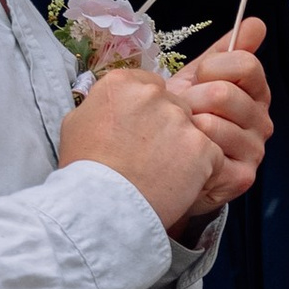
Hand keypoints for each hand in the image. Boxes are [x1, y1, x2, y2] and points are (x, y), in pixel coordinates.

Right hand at [59, 63, 228, 236]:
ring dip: (186, 150)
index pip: (151, 86)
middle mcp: (154, 95)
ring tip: (162, 174)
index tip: (142, 132)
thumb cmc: (84, 169)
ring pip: (195, 130)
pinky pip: (212, 156)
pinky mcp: (202, 147)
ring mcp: (181, 120)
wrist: (102, 206)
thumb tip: (115, 103)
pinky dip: (202, 171)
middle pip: (176, 106)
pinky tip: (178, 184)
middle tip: (152, 157)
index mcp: (122, 83)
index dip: (149, 112)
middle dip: (169, 129)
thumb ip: (102, 104)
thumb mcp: (77, 123)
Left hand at [172, 18, 271, 211]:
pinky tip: (185, 153)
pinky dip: (189, 149)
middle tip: (183, 111)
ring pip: (214, 122)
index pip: (246, 64)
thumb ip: (226, 50)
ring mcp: (255, 151)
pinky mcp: (242, 177)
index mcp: (256, 94)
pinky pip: (210, 151)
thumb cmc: (183, 116)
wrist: (163, 158)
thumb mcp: (200, 78)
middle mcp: (262, 122)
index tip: (199, 78)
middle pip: (226, 93)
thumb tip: (256, 22)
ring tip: (180, 132)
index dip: (213, 67)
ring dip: (186, 125)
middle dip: (193, 98)